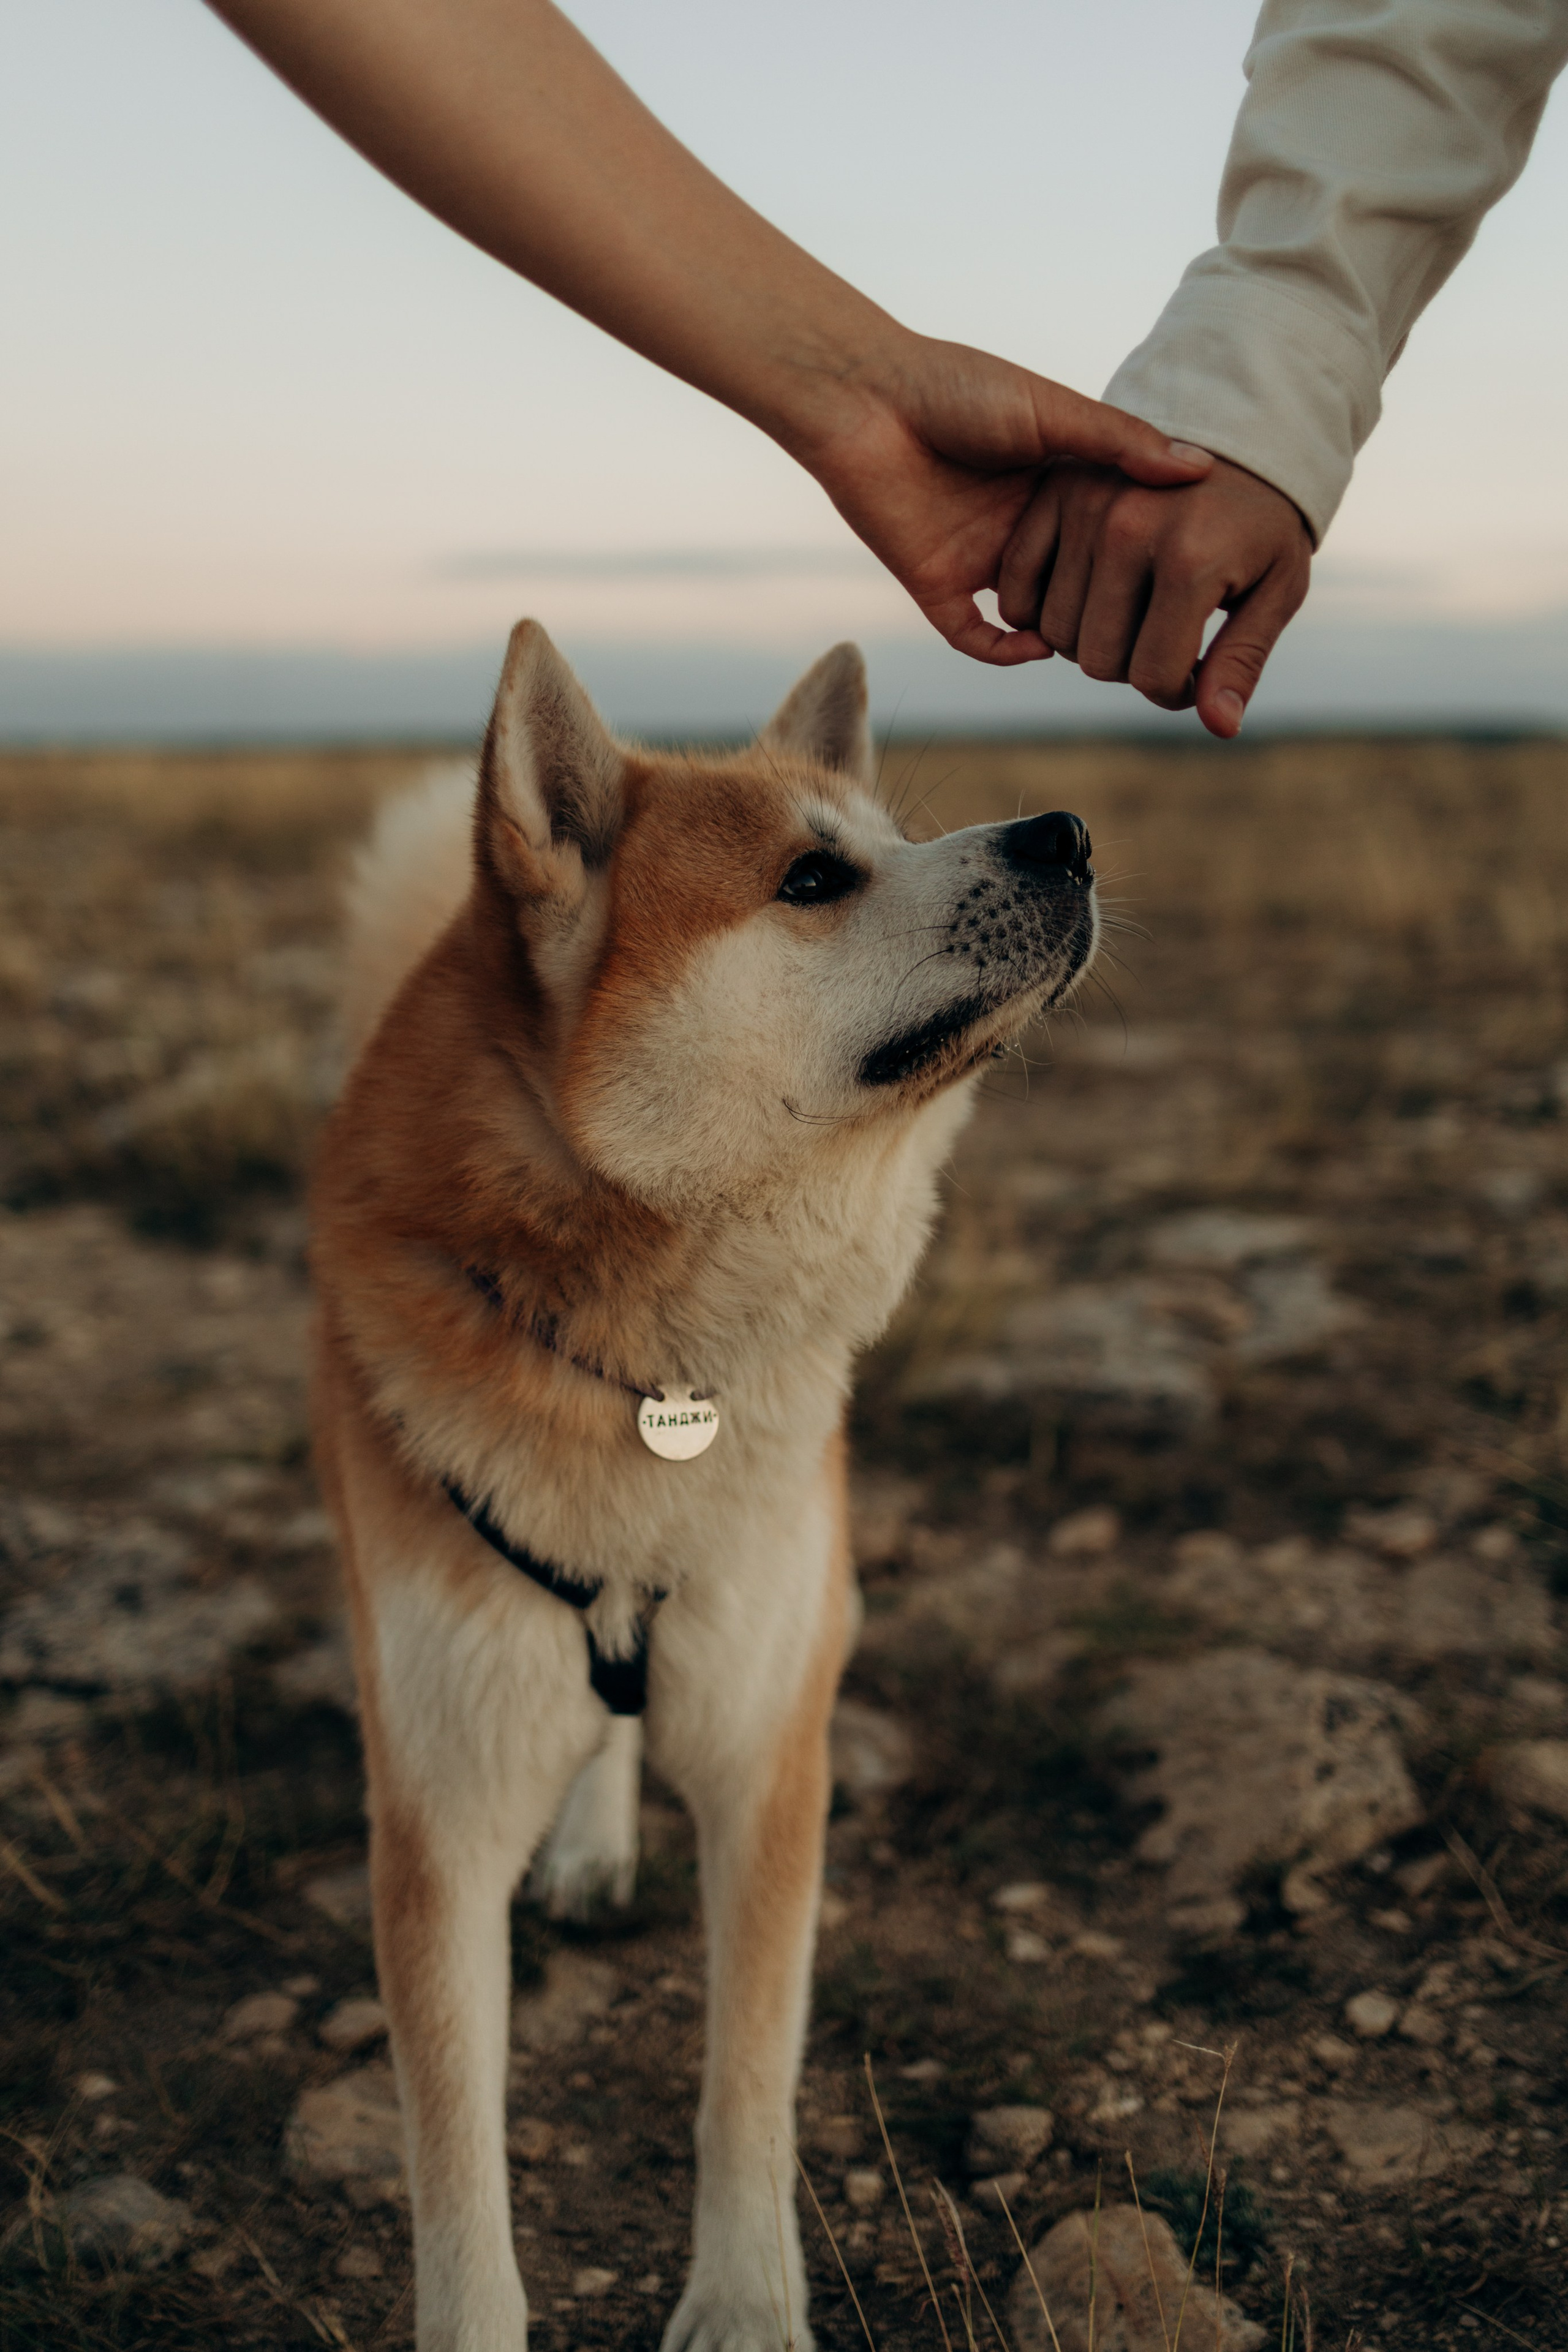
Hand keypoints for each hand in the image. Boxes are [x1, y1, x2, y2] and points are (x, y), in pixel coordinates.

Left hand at [795, 334, 1213, 666]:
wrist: (867, 398)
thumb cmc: (959, 388)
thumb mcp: (1055, 411)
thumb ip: (1122, 444)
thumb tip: (1201, 470)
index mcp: (1055, 485)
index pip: (1112, 538)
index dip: (1146, 561)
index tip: (1189, 583)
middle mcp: (1022, 527)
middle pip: (1077, 586)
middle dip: (1110, 612)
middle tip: (1153, 635)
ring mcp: (980, 558)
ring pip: (1032, 618)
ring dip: (1063, 636)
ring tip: (1104, 647)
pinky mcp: (937, 585)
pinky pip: (977, 638)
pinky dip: (1007, 651)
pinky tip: (1040, 647)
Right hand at [996, 453, 1311, 730]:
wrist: (1239, 438)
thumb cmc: (1263, 527)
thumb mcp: (1276, 592)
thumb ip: (1242, 661)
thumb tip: (1219, 727)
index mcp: (1190, 560)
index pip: (1154, 676)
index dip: (1176, 692)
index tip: (1197, 670)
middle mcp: (1128, 530)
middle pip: (1098, 661)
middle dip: (1132, 668)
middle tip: (1163, 639)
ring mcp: (1085, 508)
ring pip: (1055, 634)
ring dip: (1089, 641)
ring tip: (1130, 615)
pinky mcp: (1055, 494)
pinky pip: (1019, 590)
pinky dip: (1040, 613)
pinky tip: (1083, 602)